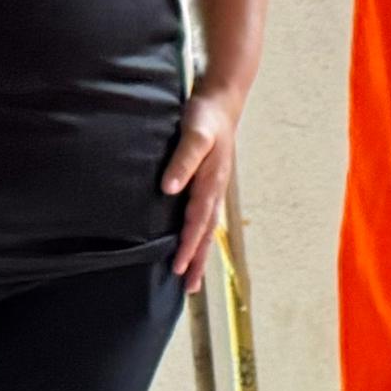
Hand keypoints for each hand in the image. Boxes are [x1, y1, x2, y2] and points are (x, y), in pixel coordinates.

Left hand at [158, 83, 243, 290]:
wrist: (221, 102)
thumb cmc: (206, 117)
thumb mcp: (195, 134)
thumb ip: (182, 160)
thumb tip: (169, 189)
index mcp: (211, 183)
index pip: (198, 222)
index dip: (189, 246)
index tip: (179, 267)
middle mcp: (214, 191)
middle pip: (207, 233)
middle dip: (199, 261)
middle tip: (190, 288)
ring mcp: (214, 188)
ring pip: (207, 228)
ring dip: (200, 252)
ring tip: (192, 276)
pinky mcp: (208, 184)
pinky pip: (204, 217)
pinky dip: (200, 235)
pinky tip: (192, 241)